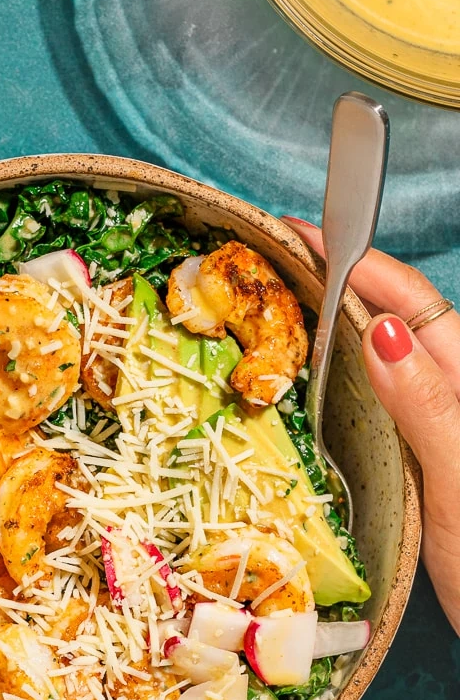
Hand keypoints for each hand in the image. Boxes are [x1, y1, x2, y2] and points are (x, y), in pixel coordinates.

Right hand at [284, 220, 459, 633]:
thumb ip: (429, 404)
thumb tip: (380, 330)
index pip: (406, 299)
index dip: (353, 259)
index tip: (292, 233)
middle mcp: (449, 394)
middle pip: (385, 321)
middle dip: (327, 285)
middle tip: (258, 272)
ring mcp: (430, 429)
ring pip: (371, 364)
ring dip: (322, 335)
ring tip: (263, 320)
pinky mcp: (415, 466)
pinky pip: (365, 409)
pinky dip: (329, 388)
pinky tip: (296, 394)